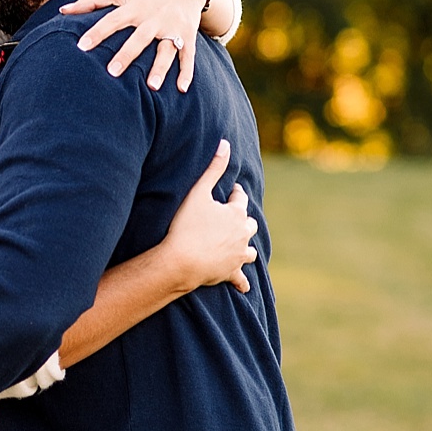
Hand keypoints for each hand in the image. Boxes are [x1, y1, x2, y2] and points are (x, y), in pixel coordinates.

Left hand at [60, 0, 207, 90]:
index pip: (113, 20)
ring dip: (160, 68)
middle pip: (140, 37)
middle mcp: (154, 17)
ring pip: (167, 50)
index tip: (82, 47)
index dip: (98, 32)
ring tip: (151, 87)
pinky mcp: (188, 35)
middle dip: (128, 54)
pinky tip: (181, 89)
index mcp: (136, 5)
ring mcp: (173, 27)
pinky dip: (187, 72)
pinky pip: (188, 56)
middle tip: (113, 72)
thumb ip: (91, 0)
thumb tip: (63, 10)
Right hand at [165, 140, 256, 293]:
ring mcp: (237, 255)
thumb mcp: (198, 192)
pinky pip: (240, 279)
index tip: (233, 189)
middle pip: (249, 224)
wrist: (182, 260)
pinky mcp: (230, 272)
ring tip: (243, 246)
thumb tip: (225, 143)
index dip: (236, 193)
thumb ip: (213, 168)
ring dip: (246, 246)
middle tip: (237, 217)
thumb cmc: (187, 225)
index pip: (240, 198)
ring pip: (249, 250)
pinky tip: (244, 287)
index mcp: (236, 214)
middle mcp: (242, 234)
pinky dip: (242, 282)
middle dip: (244, 219)